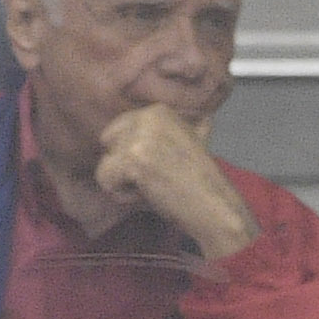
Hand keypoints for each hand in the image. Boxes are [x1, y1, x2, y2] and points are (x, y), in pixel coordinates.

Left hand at [91, 104, 258, 260]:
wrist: (214, 207)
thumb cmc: (196, 181)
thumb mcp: (190, 141)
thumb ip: (173, 128)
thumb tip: (191, 115)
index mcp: (158, 111)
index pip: (114, 131)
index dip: (130, 155)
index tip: (159, 165)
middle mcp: (148, 117)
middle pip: (106, 145)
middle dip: (123, 167)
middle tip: (156, 177)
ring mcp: (140, 138)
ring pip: (104, 165)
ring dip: (124, 183)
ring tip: (156, 185)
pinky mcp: (133, 160)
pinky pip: (105, 181)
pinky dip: (123, 195)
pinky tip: (151, 193)